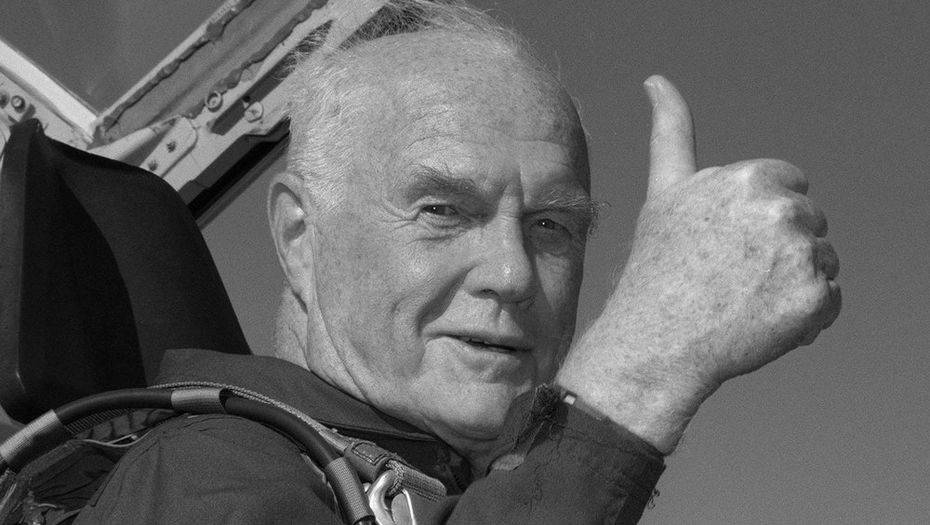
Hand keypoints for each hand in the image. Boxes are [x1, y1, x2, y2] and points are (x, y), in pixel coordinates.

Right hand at [556, 75, 840, 451]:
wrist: (655, 342)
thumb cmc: (657, 266)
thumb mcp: (665, 190)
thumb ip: (672, 130)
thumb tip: (656, 79)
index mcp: (751, 178)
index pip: (791, 184)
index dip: (758, 216)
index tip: (724, 241)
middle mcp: (781, 210)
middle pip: (809, 222)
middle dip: (779, 245)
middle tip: (730, 275)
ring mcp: (801, 256)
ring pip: (822, 261)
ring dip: (794, 280)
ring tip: (743, 300)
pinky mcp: (815, 300)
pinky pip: (830, 302)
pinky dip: (805, 317)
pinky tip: (762, 323)